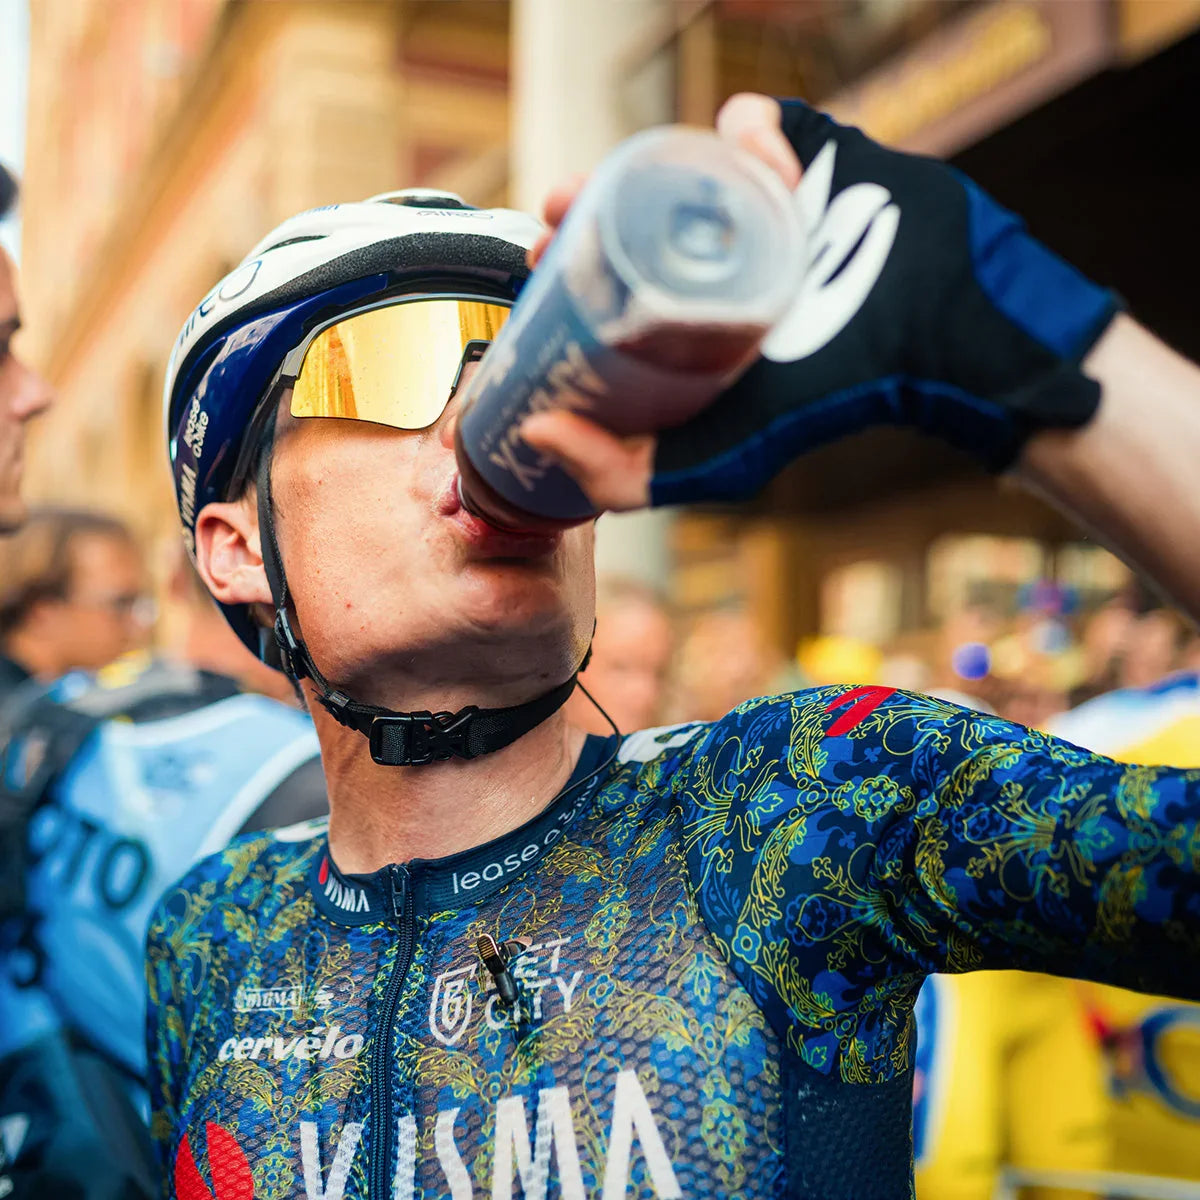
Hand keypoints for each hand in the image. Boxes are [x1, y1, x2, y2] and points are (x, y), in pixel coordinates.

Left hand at [526, 94, 1119, 515]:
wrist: (941, 342)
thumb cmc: (829, 400)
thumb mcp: (714, 458)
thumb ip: (630, 475)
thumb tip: (535, 436)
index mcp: (699, 316)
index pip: (613, 278)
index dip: (566, 265)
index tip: (536, 265)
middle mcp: (725, 257)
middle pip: (635, 213)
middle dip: (587, 203)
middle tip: (559, 211)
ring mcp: (766, 206)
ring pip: (686, 163)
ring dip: (651, 164)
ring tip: (633, 188)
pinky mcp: (813, 156)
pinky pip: (760, 122)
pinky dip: (746, 133)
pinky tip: (751, 167)